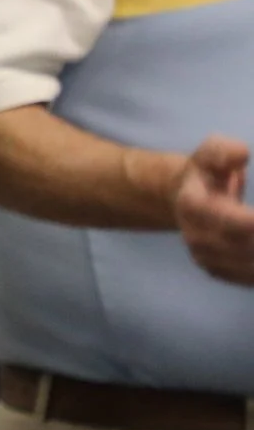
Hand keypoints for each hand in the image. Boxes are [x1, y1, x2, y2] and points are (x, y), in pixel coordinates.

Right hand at [176, 136, 253, 285]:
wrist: (183, 200)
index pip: (230, 221)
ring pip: (251, 269)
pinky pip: (251, 279)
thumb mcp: (210, 151)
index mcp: (193, 206)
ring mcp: (207, 259)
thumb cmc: (206, 172)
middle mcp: (196, 238)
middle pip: (246, 249)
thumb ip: (222, 151)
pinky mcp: (219, 271)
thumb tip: (241, 155)